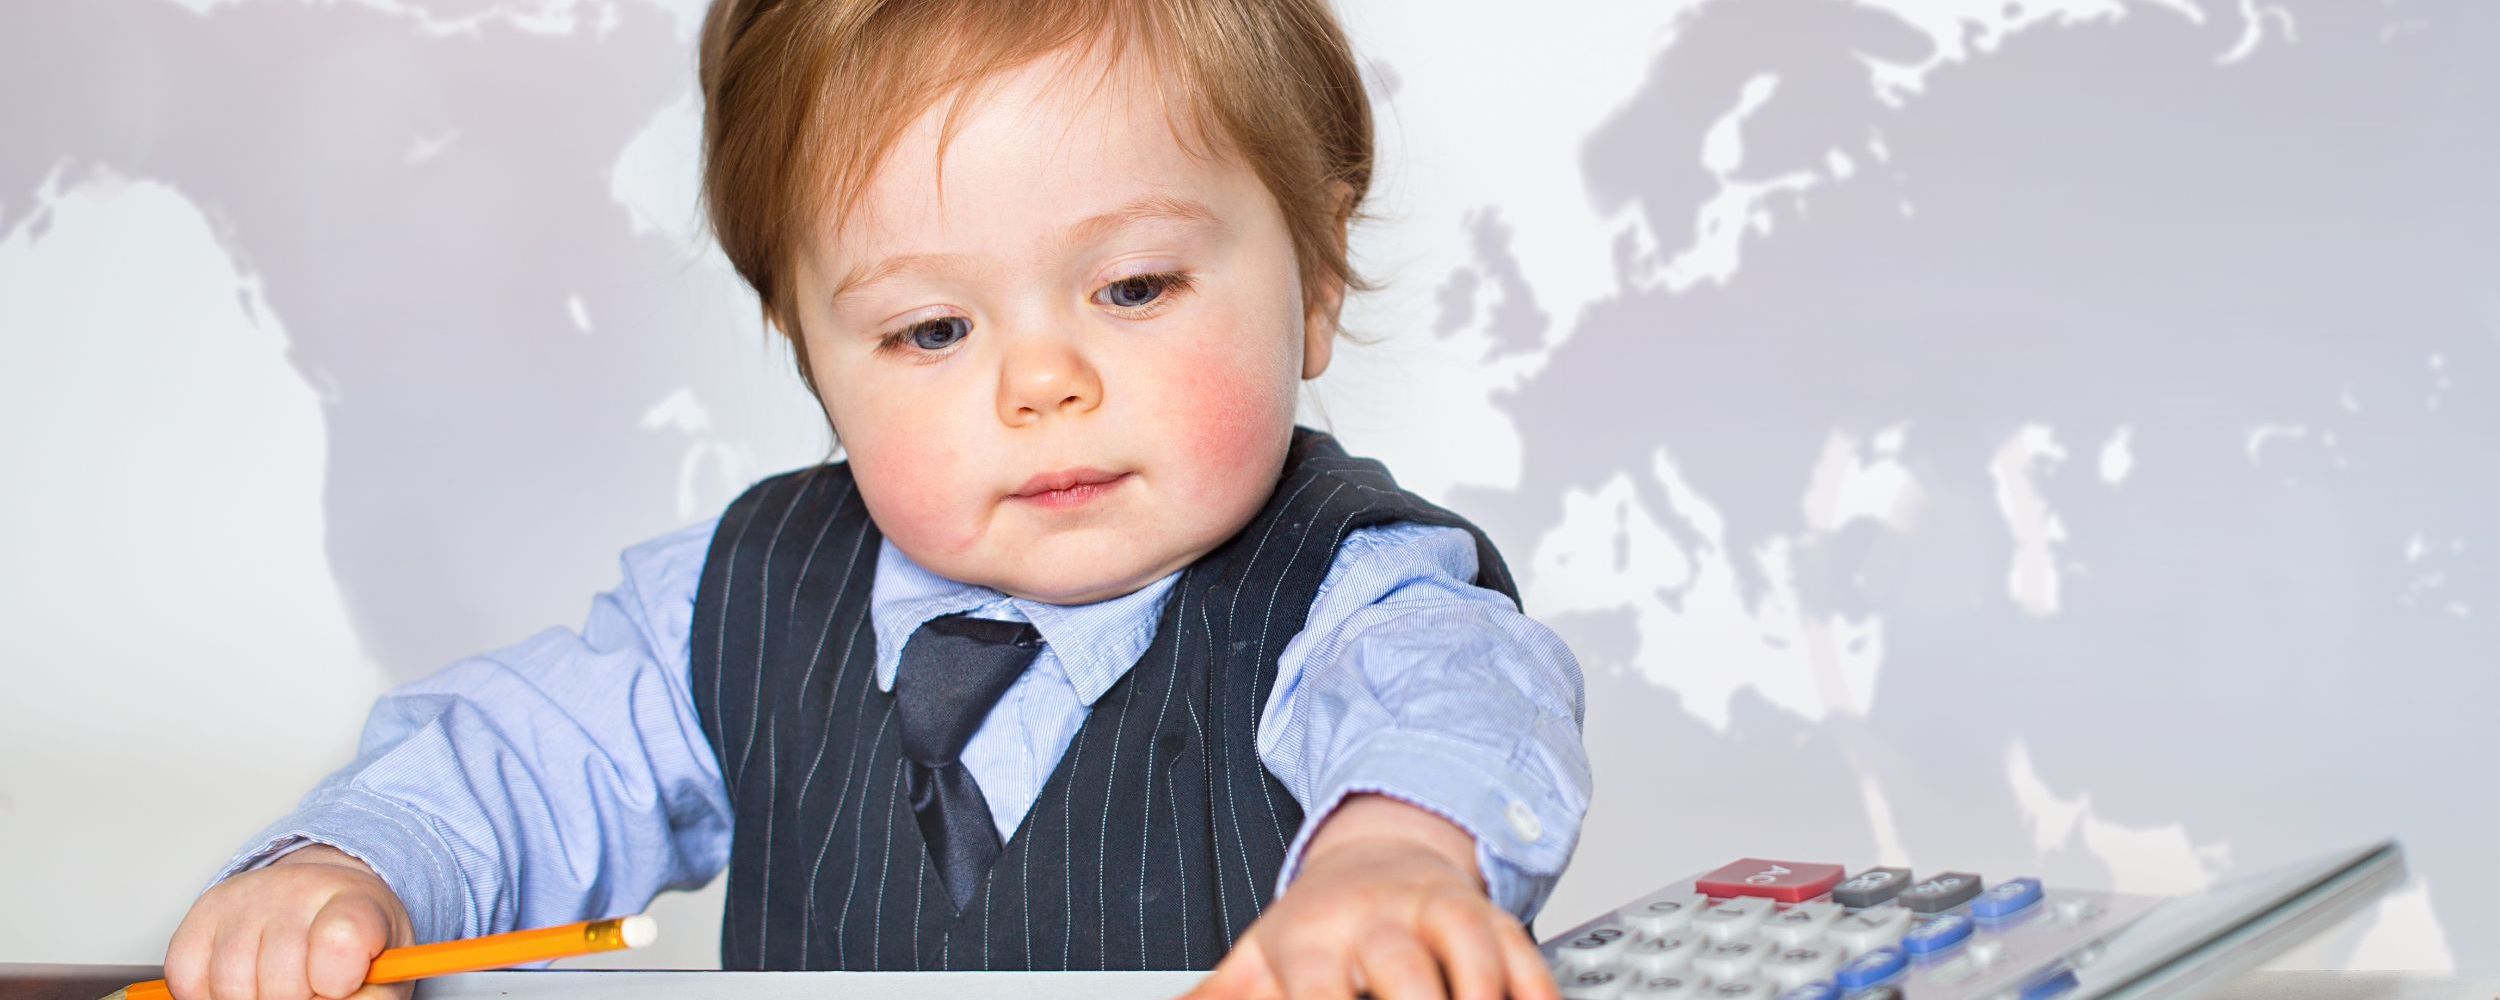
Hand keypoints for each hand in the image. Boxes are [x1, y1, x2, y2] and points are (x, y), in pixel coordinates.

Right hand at [163, 843, 414, 999]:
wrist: (325, 904)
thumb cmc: (356, 947)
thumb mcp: (384, 976)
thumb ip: (370, 998)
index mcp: (356, 902)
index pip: (340, 942)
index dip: (336, 982)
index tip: (339, 985)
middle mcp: (297, 889)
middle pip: (283, 983)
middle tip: (310, 987)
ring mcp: (245, 898)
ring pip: (232, 986)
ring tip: (279, 986)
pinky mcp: (201, 916)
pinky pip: (189, 982)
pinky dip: (211, 997)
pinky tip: (245, 983)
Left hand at [1182, 794, 1557, 999]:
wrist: (1377, 851)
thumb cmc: (1316, 926)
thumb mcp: (1254, 960)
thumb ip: (1216, 997)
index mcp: (1312, 935)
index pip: (1316, 986)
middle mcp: (1379, 917)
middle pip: (1401, 966)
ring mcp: (1438, 911)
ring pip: (1470, 948)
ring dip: (1481, 996)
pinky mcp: (1490, 917)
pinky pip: (1522, 952)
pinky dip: (1534, 990)